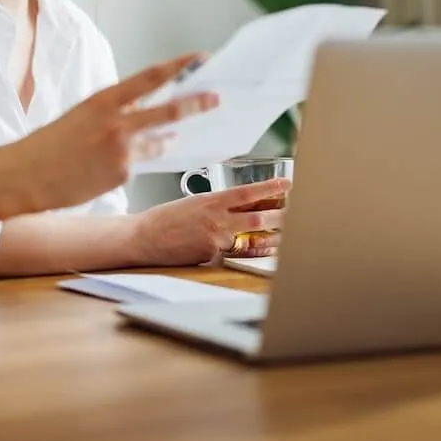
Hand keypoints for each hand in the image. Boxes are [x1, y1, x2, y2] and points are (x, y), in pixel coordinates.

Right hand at [8, 53, 218, 213]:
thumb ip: (113, 111)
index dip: (180, 66)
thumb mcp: (81, 115)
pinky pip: (136, 166)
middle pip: (168, 110)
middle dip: (195, 103)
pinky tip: (105, 168)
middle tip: (215, 98)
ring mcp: (121, 150)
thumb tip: (143, 110)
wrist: (24, 176)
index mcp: (103, 100)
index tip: (201, 58)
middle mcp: (116, 122)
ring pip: (156, 142)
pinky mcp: (122, 175)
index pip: (151, 77)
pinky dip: (128, 165)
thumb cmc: (48, 145)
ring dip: (164, 140)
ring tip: (165, 139)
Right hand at [131, 178, 290, 265]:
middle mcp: (216, 218)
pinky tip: (225, 251)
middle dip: (279, 217)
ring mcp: (214, 239)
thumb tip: (240, 209)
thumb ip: (217, 206)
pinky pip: (228, 254)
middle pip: (256, 218)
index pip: (247, 192)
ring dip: (266, 240)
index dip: (269, 188)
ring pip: (247, 239)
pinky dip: (231, 253)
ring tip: (282, 239)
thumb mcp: (193, 203)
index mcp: (212, 200)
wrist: (143, 237)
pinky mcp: (210, 256)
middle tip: (296, 215)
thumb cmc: (166, 218)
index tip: (287, 184)